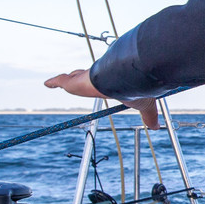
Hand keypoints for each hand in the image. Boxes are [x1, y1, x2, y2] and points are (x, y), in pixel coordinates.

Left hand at [45, 69, 160, 128]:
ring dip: (70, 78)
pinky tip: (47, 84)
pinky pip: (62, 81)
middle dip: (82, 76)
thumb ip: (148, 116)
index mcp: (112, 82)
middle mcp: (98, 78)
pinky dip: (54, 82)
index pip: (103, 80)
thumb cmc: (136, 91)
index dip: (98, 82)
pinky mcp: (75, 83)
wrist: (126, 80)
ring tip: (62, 79)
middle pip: (87, 76)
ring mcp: (85, 80)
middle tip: (77, 76)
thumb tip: (157, 127)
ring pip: (75, 77)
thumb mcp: (144, 106)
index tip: (96, 84)